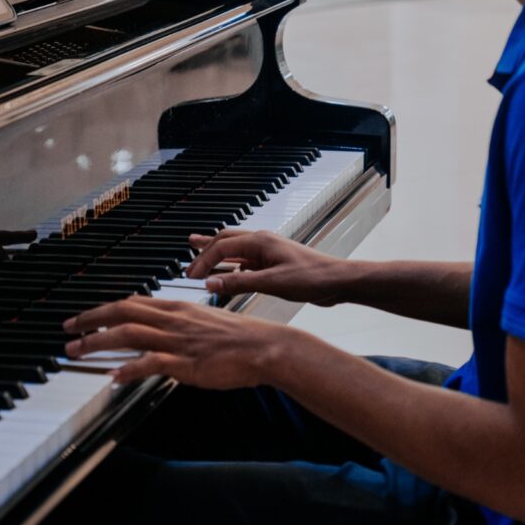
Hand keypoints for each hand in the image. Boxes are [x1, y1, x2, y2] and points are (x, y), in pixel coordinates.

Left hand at [63, 296, 289, 386]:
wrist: (264, 346)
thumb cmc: (240, 338)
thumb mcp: (204, 324)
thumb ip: (180, 327)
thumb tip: (161, 336)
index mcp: (177, 308)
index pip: (132, 303)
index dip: (104, 309)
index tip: (85, 317)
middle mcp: (173, 319)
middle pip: (122, 312)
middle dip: (90, 319)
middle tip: (67, 329)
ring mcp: (177, 340)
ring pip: (128, 334)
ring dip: (97, 341)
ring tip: (76, 351)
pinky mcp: (185, 362)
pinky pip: (150, 362)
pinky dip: (129, 368)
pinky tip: (113, 376)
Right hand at [186, 229, 350, 306]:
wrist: (337, 280)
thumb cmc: (311, 278)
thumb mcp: (272, 283)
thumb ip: (240, 283)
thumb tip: (210, 284)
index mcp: (259, 241)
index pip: (221, 247)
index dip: (203, 262)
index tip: (190, 276)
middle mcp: (261, 242)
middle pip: (225, 241)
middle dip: (204, 252)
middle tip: (188, 266)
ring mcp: (267, 251)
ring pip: (234, 248)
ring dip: (215, 253)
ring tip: (196, 252)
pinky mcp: (273, 262)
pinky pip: (245, 260)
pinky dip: (230, 264)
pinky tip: (225, 272)